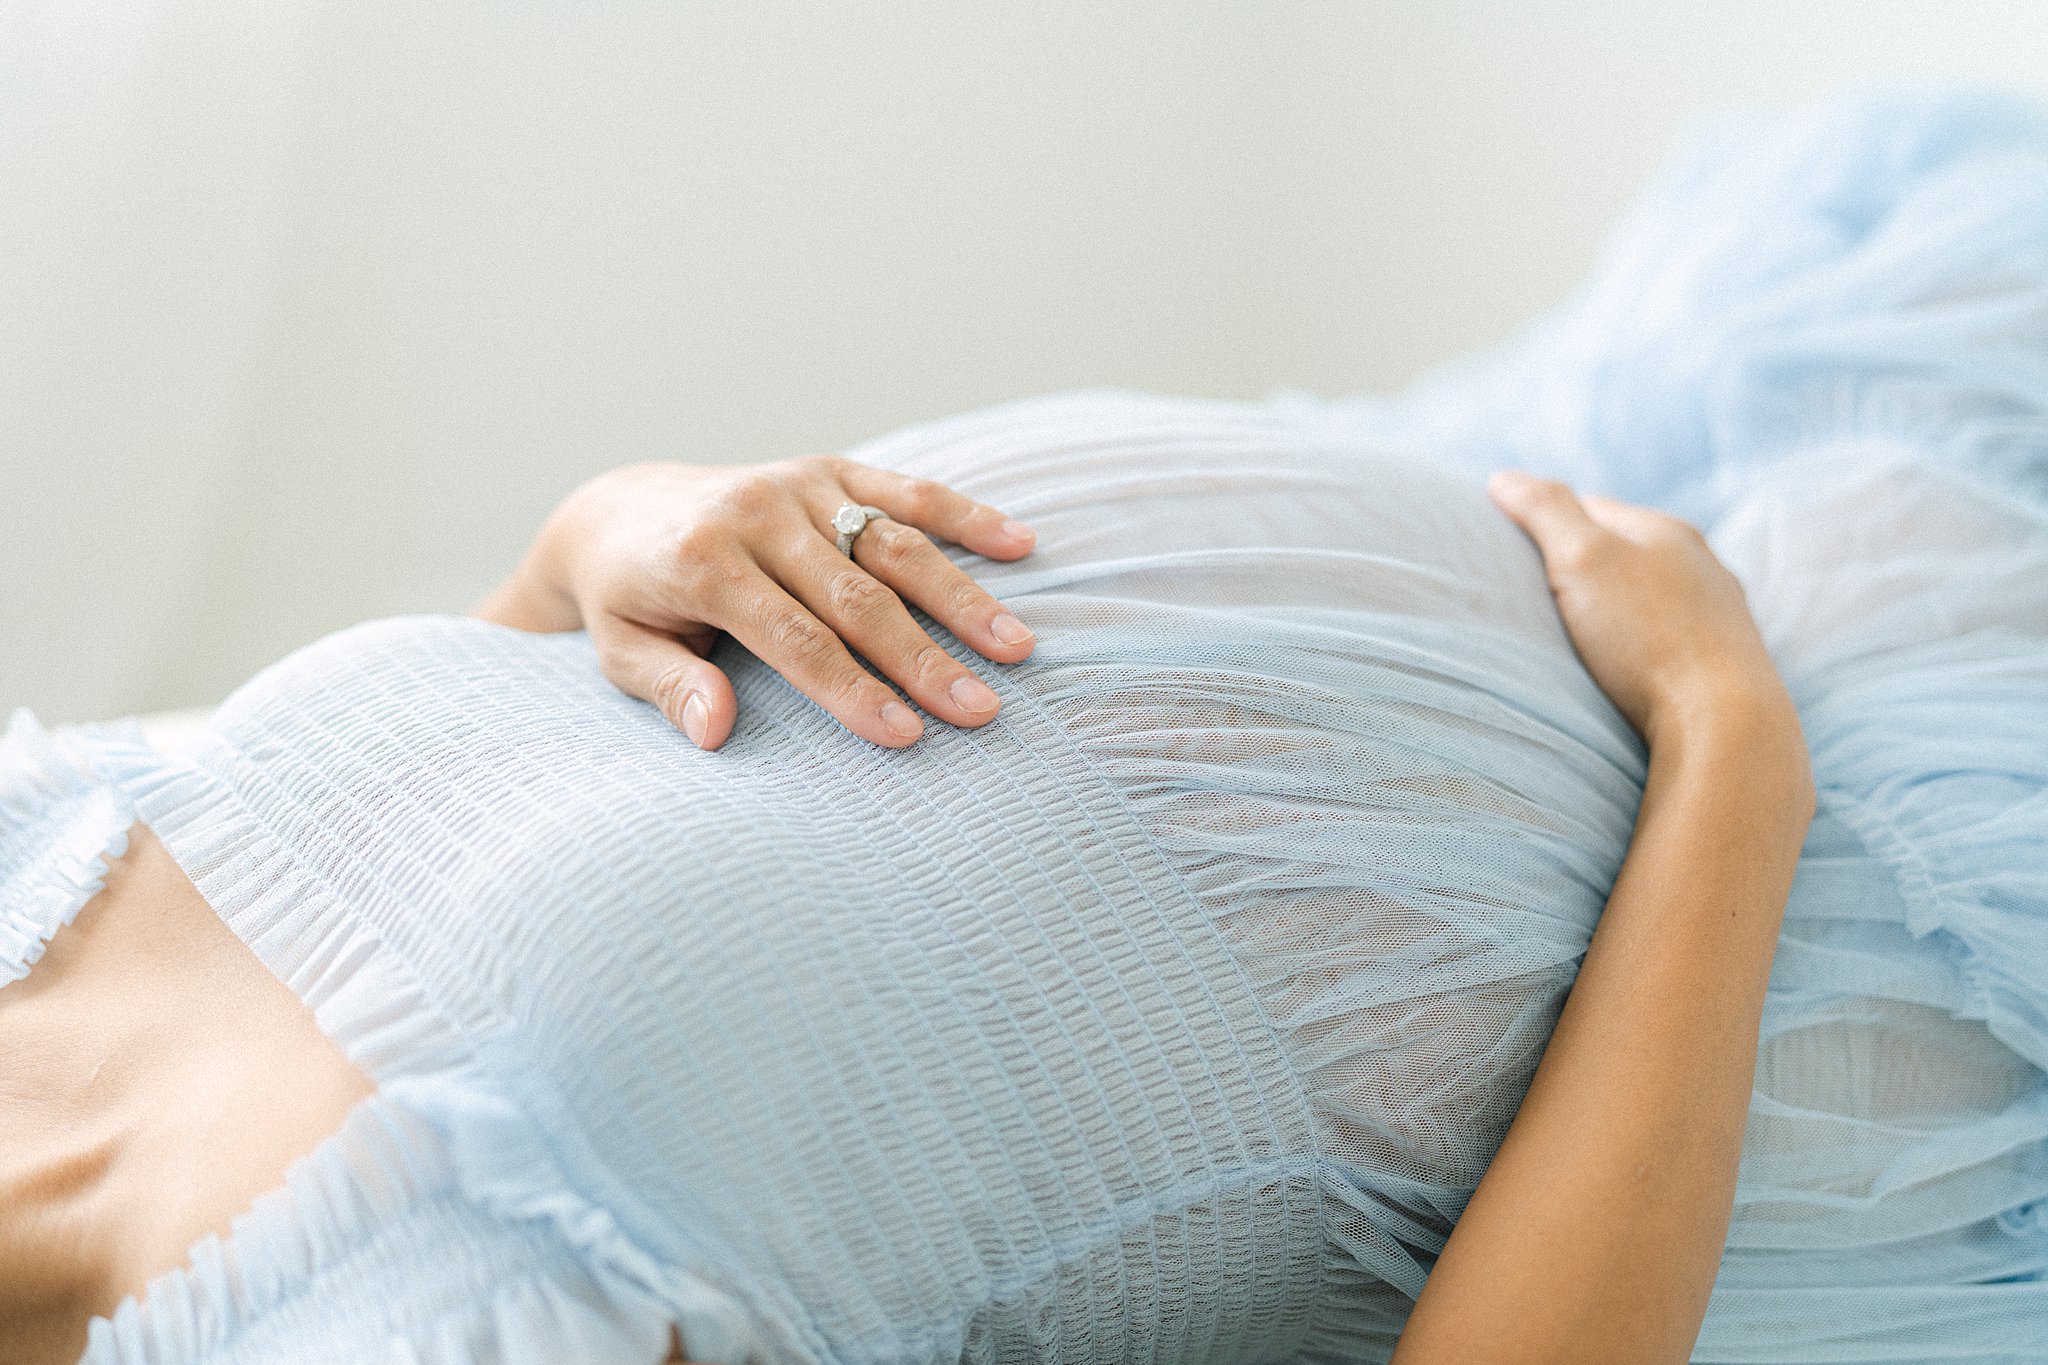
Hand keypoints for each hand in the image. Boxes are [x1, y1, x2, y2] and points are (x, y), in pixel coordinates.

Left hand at [476, 456, 1037, 750]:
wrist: (621, 512)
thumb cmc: (631, 602)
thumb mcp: (623, 652)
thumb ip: (670, 687)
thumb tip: (715, 729)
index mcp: (704, 564)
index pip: (795, 639)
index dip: (853, 689)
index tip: (907, 735)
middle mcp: (757, 515)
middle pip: (857, 597)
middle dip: (922, 658)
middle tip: (980, 710)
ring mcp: (798, 485)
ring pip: (894, 545)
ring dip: (960, 598)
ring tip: (1017, 648)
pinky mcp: (828, 469)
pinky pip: (905, 491)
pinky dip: (965, 516)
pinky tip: (1021, 546)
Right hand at [1486, 470, 1800, 753]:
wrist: (1725, 723)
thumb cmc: (1648, 638)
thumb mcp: (1581, 558)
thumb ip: (1543, 511)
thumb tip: (1503, 478)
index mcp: (1666, 531)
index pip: (1590, 507)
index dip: (1546, 522)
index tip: (1510, 547)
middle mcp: (1702, 565)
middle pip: (1626, 551)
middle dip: (1585, 564)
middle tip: (1538, 592)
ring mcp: (1720, 616)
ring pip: (1653, 597)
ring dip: (1619, 608)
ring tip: (1583, 635)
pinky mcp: (1726, 665)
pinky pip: (1672, 639)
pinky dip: (1645, 644)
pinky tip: (1630, 668)